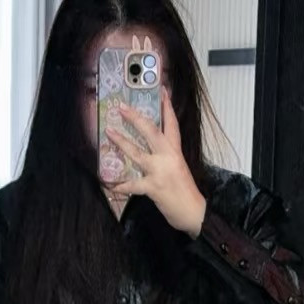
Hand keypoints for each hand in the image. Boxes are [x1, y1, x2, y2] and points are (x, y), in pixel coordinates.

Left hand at [106, 95, 207, 237]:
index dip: (167, 107)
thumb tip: (151, 149)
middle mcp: (168, 157)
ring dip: (122, 142)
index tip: (162, 91)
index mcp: (176, 152)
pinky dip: (120, 186)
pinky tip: (110, 184)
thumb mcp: (178, 168)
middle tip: (122, 107)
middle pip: (151, 132)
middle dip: (136, 118)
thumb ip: (166, 157)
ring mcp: (160, 171)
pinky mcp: (153, 187)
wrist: (194, 212)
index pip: (172, 124)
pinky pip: (132, 185)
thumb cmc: (185, 191)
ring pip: (137, 152)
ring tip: (109, 132)